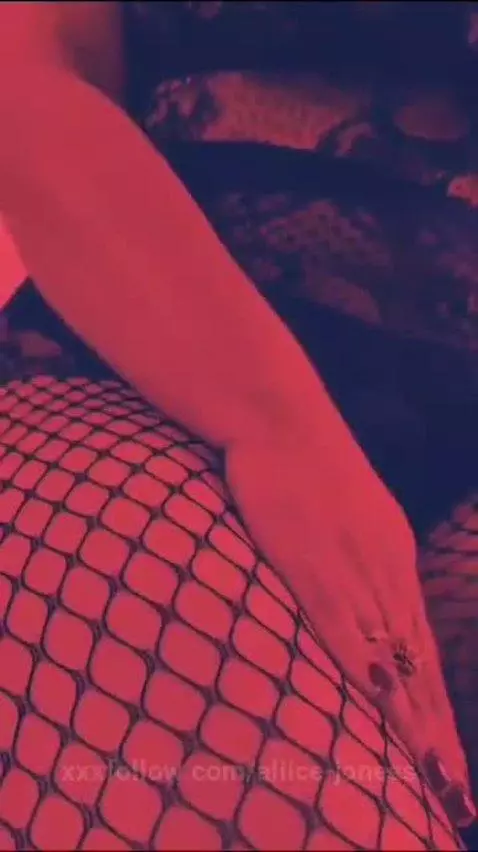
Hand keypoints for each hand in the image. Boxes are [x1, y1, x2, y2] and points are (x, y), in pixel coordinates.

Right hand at [302, 464, 473, 828]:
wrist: (281, 419)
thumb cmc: (306, 463)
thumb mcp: (349, 510)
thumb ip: (359, 555)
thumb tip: (358, 594)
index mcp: (394, 559)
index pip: (423, 648)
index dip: (436, 704)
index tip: (448, 750)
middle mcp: (387, 573)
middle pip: (420, 666)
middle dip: (437, 730)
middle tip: (456, 785)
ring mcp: (353, 572)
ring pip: (394, 660)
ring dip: (413, 722)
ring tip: (433, 774)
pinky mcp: (315, 567)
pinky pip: (345, 635)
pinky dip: (365, 680)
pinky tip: (380, 716)